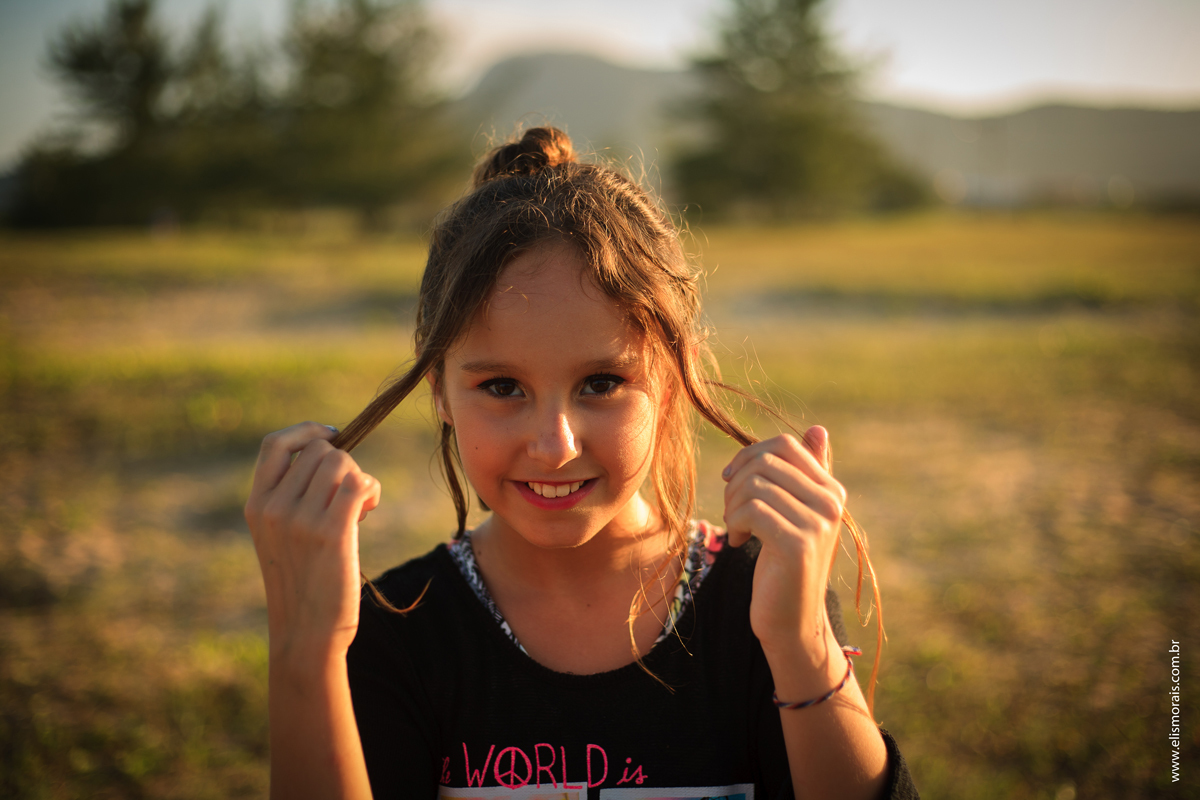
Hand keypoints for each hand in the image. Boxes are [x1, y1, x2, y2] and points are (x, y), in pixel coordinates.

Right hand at [244, 422, 380, 662]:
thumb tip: (333, 454)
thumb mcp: (280, 537)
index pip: (275, 444)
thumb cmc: (303, 584)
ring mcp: (300, 520)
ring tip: (358, 508)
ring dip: (360, 478)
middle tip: (349, 497)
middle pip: (320, 451)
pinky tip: (367, 510)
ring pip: (342, 462)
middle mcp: (274, 508)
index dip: (306, 431)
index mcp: (256, 505)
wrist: (306, 633)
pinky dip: (370, 490)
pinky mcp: (331, 533)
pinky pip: (359, 483)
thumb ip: (292, 498)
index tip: (331, 436)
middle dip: (344, 465)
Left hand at [722, 427, 846, 659]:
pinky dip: (734, 523)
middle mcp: (831, 503)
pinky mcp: (798, 544)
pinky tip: (738, 542)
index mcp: (831, 490)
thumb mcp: (795, 514)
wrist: (791, 620)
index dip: (749, 456)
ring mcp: (818, 523)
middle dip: (736, 481)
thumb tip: (817, 429)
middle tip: (732, 510)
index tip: (733, 481)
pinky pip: (752, 510)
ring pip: (755, 484)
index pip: (785, 445)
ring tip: (735, 528)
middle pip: (766, 461)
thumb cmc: (784, 565)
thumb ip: (806, 474)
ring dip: (732, 505)